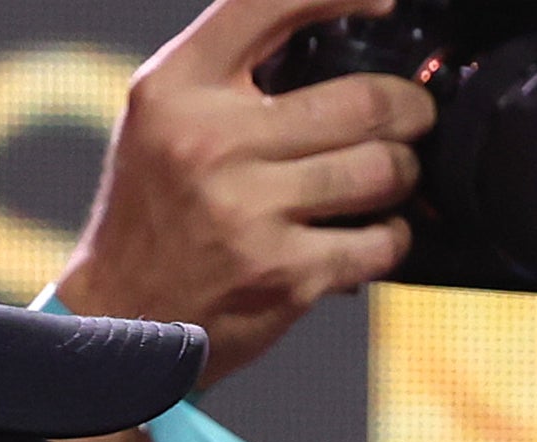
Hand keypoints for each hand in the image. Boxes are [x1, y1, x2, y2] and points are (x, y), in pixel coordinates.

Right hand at [52, 0, 431, 441]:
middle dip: (409, 108)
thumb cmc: (154, 212)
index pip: (267, 6)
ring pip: (383, 170)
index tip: (382, 4)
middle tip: (414, 114)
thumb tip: (332, 36)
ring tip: (393, 175)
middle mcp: (209, 139)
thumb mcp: (163, 120)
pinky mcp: (287, 273)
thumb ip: (229, 78)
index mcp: (174, 87)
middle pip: (362, 100)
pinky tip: (375, 234)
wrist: (121, 315)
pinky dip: (393, 237)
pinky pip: (382, 242)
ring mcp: (249, 209)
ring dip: (405, 173)